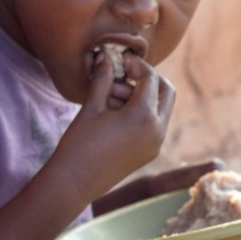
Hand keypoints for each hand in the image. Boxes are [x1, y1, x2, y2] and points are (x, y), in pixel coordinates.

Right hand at [51, 53, 175, 204]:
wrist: (73, 183)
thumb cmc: (79, 144)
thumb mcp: (91, 107)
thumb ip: (103, 78)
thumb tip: (106, 56)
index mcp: (144, 117)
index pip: (150, 79)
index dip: (136, 65)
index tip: (121, 60)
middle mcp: (157, 131)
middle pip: (167, 92)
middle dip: (148, 79)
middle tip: (125, 74)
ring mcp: (155, 144)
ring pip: (161, 109)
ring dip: (143, 97)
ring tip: (111, 98)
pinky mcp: (148, 153)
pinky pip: (154, 125)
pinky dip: (142, 113)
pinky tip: (116, 113)